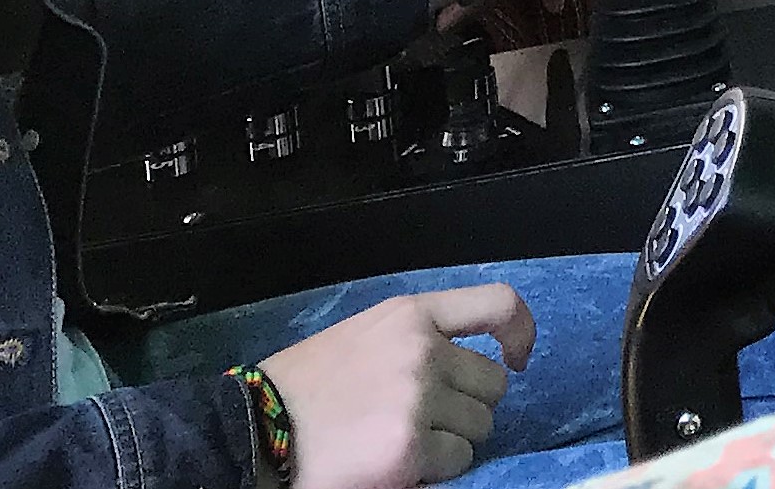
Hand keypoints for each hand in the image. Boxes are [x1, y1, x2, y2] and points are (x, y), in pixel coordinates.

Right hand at [264, 282, 529, 488]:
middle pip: (494, 383)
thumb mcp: (362, 338)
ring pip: (480, 427)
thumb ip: (414, 341)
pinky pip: (457, 463)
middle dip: (468, 407)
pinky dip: (435, 471)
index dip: (520, 332)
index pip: (497, 303)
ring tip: (403, 442)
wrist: (254, 431)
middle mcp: (421, 350)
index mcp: (409, 315)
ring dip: (452, 441)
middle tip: (425, 422)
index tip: (518, 358)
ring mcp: (418, 399)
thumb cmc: (304, 390)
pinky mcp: (410, 449)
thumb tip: (470, 365)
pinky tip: (395, 463)